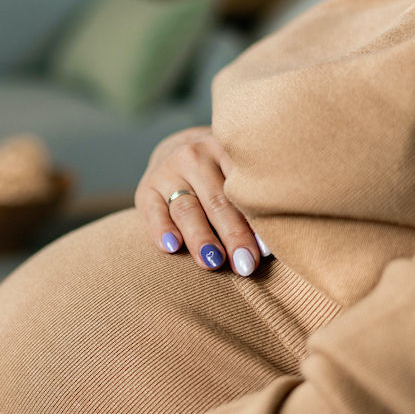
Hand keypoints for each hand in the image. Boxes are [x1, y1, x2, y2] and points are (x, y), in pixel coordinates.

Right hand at [135, 126, 267, 275]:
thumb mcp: (235, 173)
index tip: (266, 249)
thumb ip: (250, 202)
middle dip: (233, 235)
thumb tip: (268, 247)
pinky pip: (154, 212)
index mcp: (226, 149)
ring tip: (213, 262)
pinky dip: (162, 230)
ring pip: (187, 208)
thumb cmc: (220, 174)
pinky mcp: (146, 189)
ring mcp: (168, 171)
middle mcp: (195, 155)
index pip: (242, 188)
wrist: (176, 151)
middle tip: (245, 264)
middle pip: (217, 201)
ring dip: (201, 237)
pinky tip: (171, 247)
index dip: (256, 220)